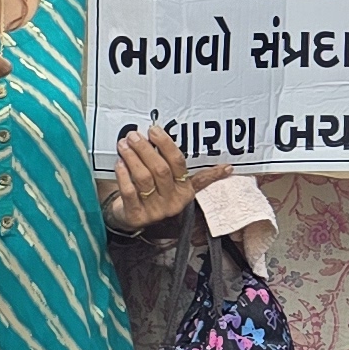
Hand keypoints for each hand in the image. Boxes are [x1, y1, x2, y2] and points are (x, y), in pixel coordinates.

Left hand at [102, 126, 222, 233]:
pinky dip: (123, 175)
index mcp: (185, 190)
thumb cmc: (156, 195)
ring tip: (123, 145)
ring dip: (132, 158)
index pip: (178, 163)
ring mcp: (155, 210)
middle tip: (133, 135)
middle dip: (145, 149)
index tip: (153, 130)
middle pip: (160, 170)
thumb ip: (200, 176)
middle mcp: (172, 201)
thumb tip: (229, 169)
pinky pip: (129, 192)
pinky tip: (120, 163)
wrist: (134, 220)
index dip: (166, 144)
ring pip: (144, 179)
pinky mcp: (137, 216)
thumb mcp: (178, 185)